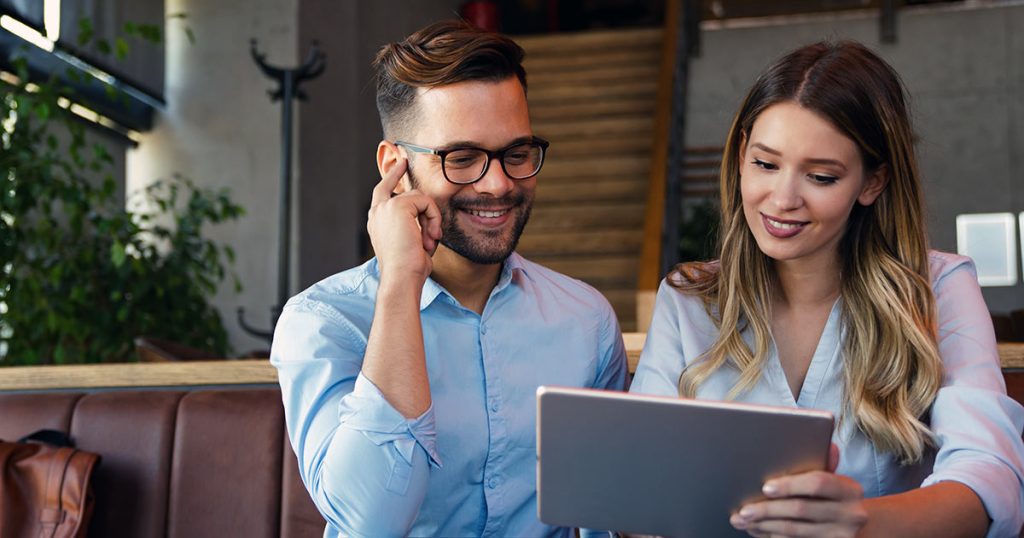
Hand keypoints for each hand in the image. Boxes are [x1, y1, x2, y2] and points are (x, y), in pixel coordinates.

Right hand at [366, 158, 441, 282]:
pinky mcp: (398, 205)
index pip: (382, 192)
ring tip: (430, 239)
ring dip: (430, 217)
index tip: (400, 162)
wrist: (402, 277)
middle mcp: (376, 212)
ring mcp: (385, 207)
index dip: (391, 176)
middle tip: (406, 162)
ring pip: (418, 196)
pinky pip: (425, 201)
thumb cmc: (409, 268)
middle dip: (400, 174)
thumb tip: (427, 216)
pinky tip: (430, 236)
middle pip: (392, 184)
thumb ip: (414, 225)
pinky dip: (433, 218)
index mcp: (376, 222)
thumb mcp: (412, 242)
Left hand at [730, 444, 866, 537]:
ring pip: (794, 529)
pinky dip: (771, 535)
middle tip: (743, 509)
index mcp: (850, 489)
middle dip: (767, 509)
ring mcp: (841, 534)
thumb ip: (823, 461)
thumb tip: (824, 437)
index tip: (765, 487)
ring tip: (741, 520)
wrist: (858, 526)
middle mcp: (850, 514)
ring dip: (763, 525)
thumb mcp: (835, 478)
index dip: (790, 485)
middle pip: (801, 509)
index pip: (817, 483)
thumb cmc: (836, 494)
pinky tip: (756, 529)